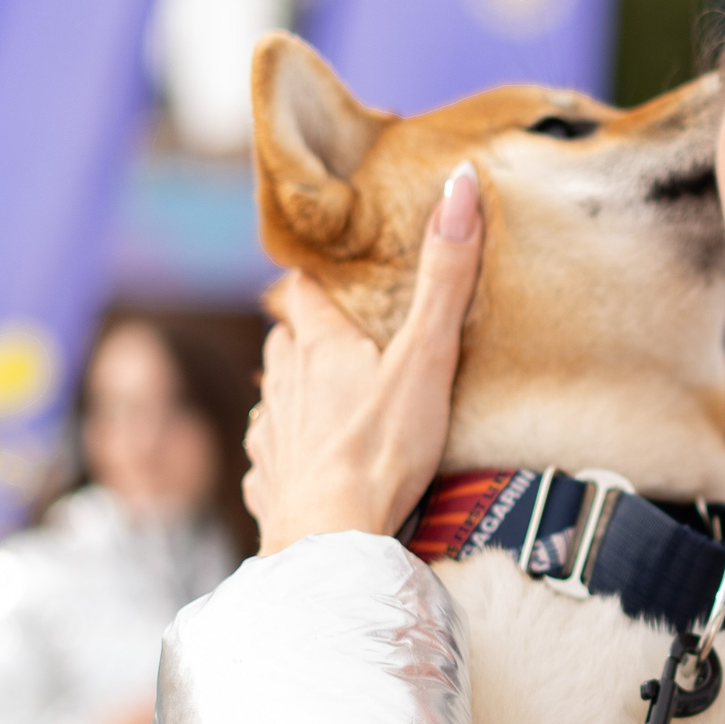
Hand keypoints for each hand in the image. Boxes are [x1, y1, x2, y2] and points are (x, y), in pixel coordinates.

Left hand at [245, 164, 481, 553]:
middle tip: (343, 336)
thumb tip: (459, 185)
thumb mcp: (427, 357)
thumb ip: (445, 277)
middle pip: (283, 341)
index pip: (303, 291)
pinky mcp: (265, 483)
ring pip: (272, 395)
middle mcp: (281, 383)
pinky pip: (267, 456)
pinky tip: (306, 462)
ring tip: (327, 398)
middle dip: (306, 334)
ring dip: (292, 390)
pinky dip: (285, 450)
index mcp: (318, 346)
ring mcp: (268, 435)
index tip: (338, 274)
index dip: (318, 278)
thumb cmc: (382, 449)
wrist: (333, 538)